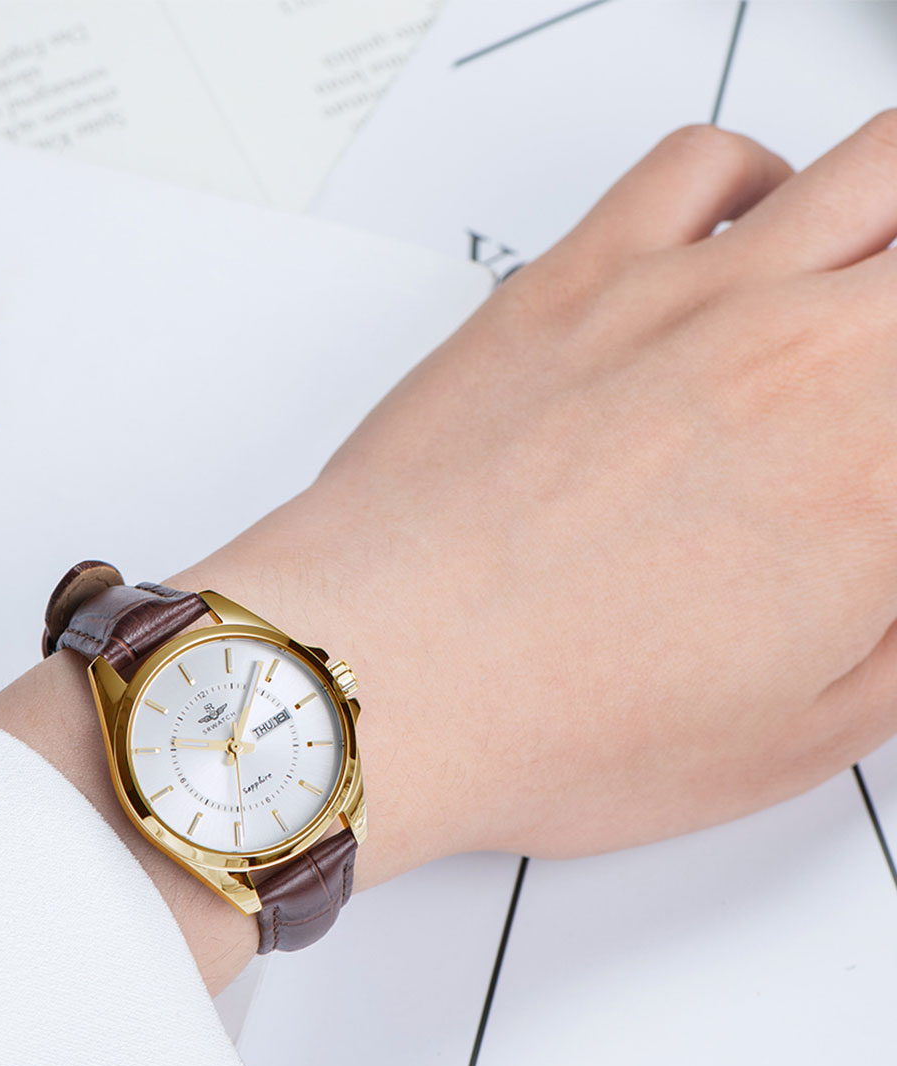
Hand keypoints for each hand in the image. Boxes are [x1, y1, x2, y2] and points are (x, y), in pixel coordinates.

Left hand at [170, 113, 896, 881]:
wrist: (385, 671)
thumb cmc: (555, 721)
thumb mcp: (800, 733)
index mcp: (880, 473)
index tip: (880, 487)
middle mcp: (804, 355)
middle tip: (872, 402)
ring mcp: (688, 295)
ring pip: (874, 171)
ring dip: (885, 232)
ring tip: (857, 298)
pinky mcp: (578, 274)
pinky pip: (705, 164)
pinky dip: (757, 182)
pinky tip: (748, 243)